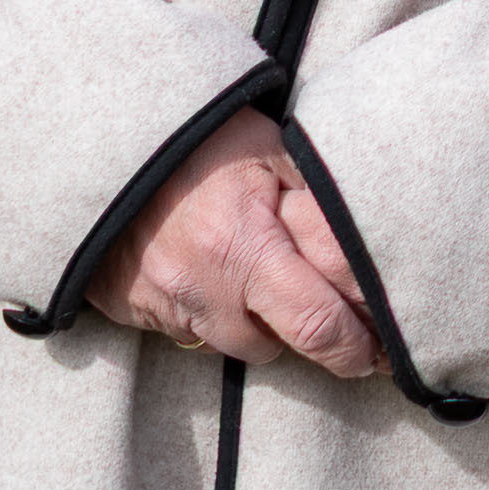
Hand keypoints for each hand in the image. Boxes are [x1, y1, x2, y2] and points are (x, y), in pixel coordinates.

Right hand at [98, 113, 375, 378]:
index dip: (371, 322)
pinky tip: (229, 289)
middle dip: (346, 349)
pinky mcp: (143, 314)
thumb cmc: (195, 138)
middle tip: (369, 351)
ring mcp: (174, 304)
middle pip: (303, 339)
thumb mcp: (266, 148)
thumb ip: (315, 194)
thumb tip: (372, 233)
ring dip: (277, 331)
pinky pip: (201, 337)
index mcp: (248, 237)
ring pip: (253, 346)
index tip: (392, 331)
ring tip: (289, 299)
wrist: (96, 147)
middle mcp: (212, 281)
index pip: (328, 306)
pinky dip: (225, 322)